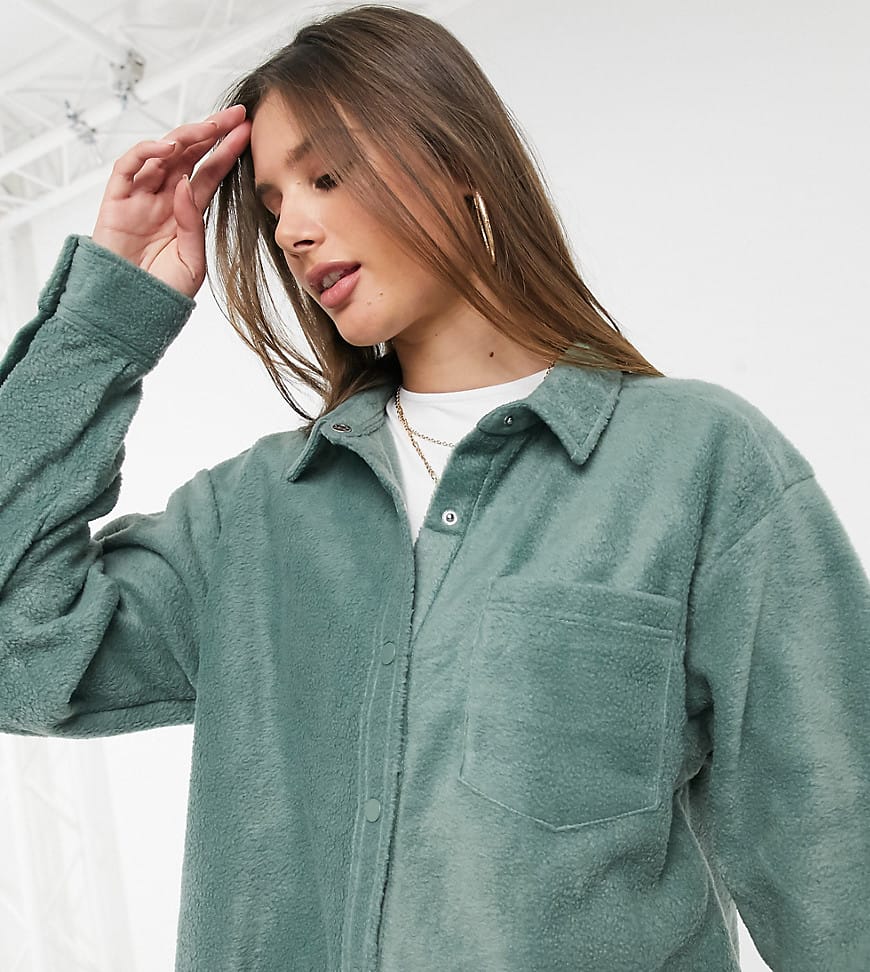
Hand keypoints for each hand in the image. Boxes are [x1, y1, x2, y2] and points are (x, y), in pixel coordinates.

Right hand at [91, 105, 251, 298]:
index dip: (226, 151)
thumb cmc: (162, 292)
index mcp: (186, 213)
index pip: (209, 173)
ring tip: (208, 127)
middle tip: (235, 115)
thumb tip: (187, 186)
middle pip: (188, 155)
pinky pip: (127, 167)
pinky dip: (145, 151)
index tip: (246, 132)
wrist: (131, 309)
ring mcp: (140, 198)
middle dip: (211, 131)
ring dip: (185, 136)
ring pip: (161, 154)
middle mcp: (164, 199)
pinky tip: (168, 146)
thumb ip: (193, 225)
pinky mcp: (116, 201)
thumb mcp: (192, 262)